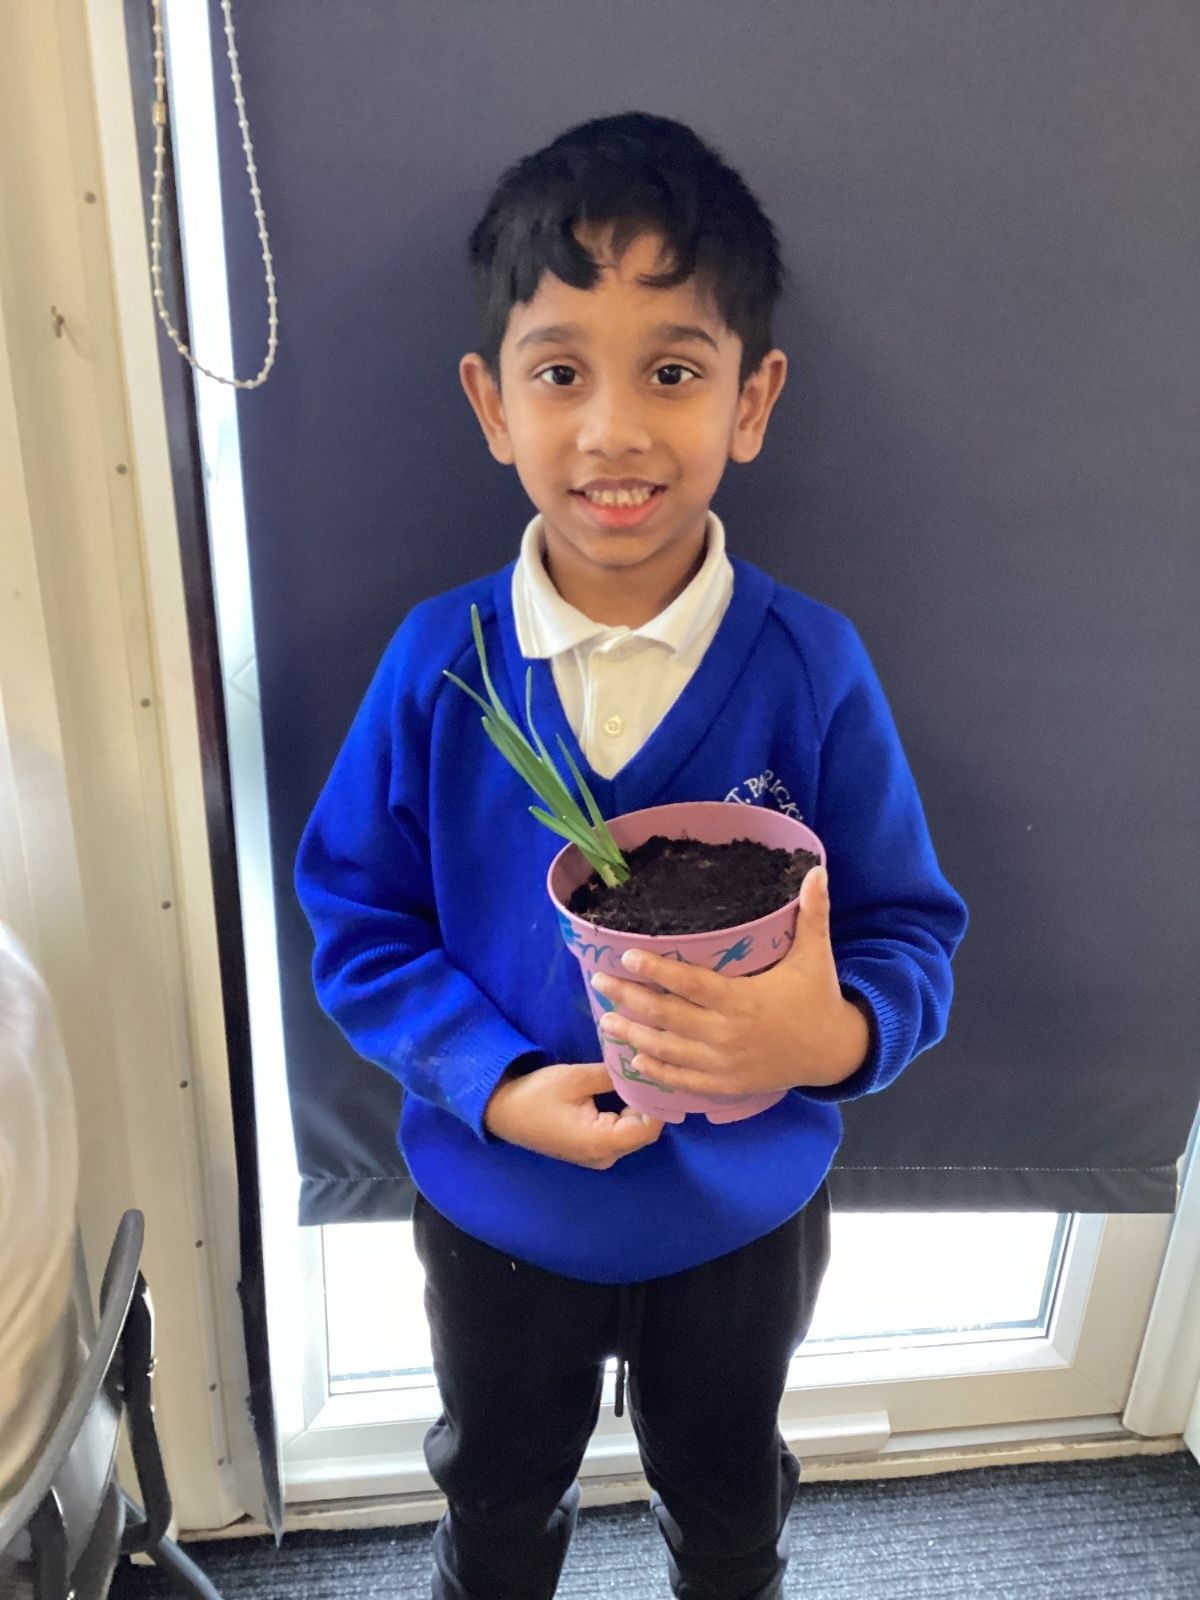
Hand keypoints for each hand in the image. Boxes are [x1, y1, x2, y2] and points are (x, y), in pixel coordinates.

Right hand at [484, 1061, 664, 1167]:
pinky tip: (630, 1090)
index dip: (659, 1103)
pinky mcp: (592, 1150)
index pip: (648, 1128)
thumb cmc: (536, 1094)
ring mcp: (598, 1157)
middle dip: (652, 1103)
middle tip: (656, 1071)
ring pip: (634, 1133)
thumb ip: (613, 1076)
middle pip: (644, 1133)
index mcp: (600, 1142)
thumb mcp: (577, 1078)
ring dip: (640, 1108)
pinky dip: (628, 1114)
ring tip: (644, 1077)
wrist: (502, 1112)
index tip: (662, 1075)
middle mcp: (604, 1157)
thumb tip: (643, 1068)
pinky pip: (621, 1133)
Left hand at [591, 865, 871, 1096]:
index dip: (656, 970)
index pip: (690, 983)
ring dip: (633, 1034)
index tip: (626, 955)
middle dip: (629, 998)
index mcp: (742, 1000)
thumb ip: (813, 913)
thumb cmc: (818, 998)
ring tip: (604, 1020)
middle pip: (667, 1015)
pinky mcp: (725, 1085)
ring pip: (668, 1049)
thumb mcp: (816, 955)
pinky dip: (657, 1070)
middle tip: (599, 981)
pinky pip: (684, 1079)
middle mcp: (727, 1033)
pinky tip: (635, 1058)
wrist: (834, 1052)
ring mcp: (723, 1063)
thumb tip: (816, 869)